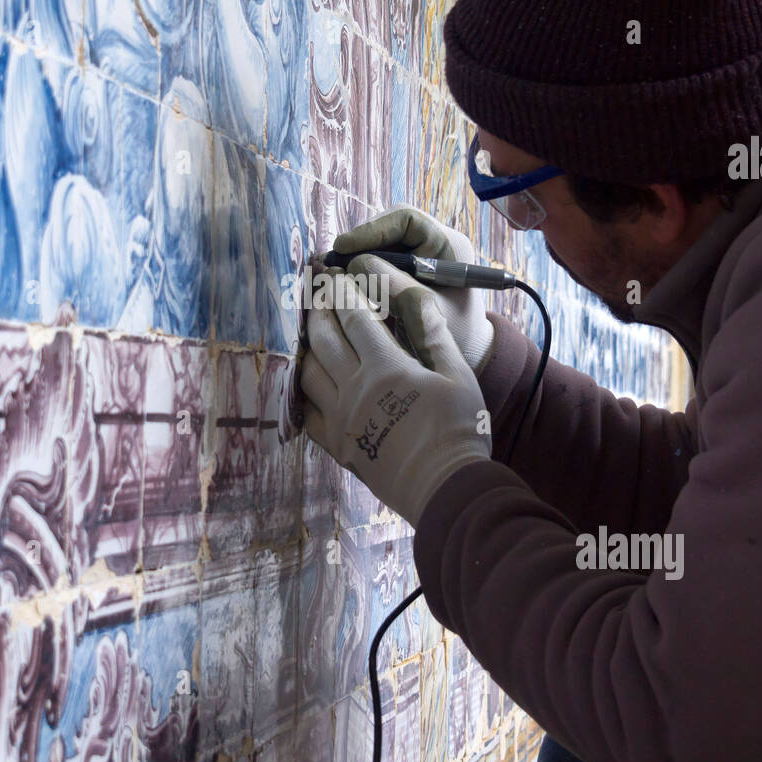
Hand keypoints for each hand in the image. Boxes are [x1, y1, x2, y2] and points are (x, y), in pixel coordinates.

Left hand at [300, 257, 491, 526]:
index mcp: (386, 367)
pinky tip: (306, 377)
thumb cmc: (459, 430)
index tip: (336, 273)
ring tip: (309, 328)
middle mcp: (354, 388)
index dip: (342, 290)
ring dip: (306, 344)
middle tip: (315, 290)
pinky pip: (306, 411)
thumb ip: (432, 332)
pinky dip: (302, 388)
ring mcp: (341, 418)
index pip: (353, 316)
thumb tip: (414, 294)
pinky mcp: (337, 445)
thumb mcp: (457, 374)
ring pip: (308, 370)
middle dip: (318, 308)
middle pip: (323, 338)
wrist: (446, 488)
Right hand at [333, 205, 496, 373]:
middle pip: (387, 230)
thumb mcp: (424, 311)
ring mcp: (417, 257)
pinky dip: (359, 274)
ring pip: (377, 247)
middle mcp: (432, 244)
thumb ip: (392, 285)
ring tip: (336, 279)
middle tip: (333, 266)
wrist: (466, 357)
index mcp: (448, 245)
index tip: (343, 248)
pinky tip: (346, 289)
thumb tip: (353, 265)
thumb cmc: (456, 336)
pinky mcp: (404, 272)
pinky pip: (376, 264)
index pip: (405, 220)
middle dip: (359, 246)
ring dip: (356, 261)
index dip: (371, 230)